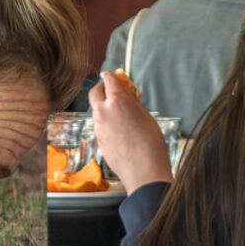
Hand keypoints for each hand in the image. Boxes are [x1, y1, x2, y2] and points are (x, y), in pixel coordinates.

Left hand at [89, 70, 172, 192]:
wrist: (144, 170)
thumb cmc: (150, 144)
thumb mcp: (146, 116)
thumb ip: (133, 103)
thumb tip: (127, 95)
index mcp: (117, 100)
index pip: (109, 80)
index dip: (110, 76)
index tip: (111, 75)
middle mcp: (104, 111)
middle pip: (94, 92)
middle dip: (100, 88)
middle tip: (107, 88)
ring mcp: (99, 126)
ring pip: (95, 110)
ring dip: (102, 106)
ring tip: (116, 111)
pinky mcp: (98, 140)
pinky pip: (99, 125)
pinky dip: (104, 122)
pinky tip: (117, 128)